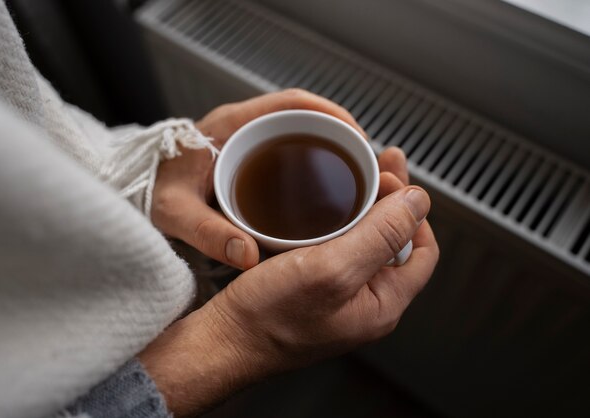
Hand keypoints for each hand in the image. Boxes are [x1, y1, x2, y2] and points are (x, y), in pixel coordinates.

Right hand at [139, 147, 438, 416]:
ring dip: (366, 207)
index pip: (422, 250)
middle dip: (392, 199)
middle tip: (382, 161)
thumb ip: (381, 235)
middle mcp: (367, 301)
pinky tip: (327, 205)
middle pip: (395, 241)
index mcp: (383, 303)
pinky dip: (340, 222)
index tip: (394, 180)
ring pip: (366, 242)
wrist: (224, 341)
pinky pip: (339, 249)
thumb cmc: (270, 316)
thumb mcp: (333, 269)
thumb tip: (419, 201)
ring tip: (359, 174)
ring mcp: (341, 295)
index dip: (414, 211)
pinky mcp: (316, 288)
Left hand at [151, 89, 365, 269]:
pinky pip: (287, 151)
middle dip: (339, 135)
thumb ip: (209, 232)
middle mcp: (242, 127)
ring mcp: (245, 140)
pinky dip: (309, 163)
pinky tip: (321, 190)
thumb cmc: (146, 190)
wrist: (128, 186)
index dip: (331, 115)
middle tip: (363, 164)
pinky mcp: (245, 156)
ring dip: (327, 149)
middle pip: (304, 117)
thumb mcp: (175, 211)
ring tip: (352, 177)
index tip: (357, 136)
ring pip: (298, 134)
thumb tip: (249, 255)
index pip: (292, 104)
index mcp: (230, 126)